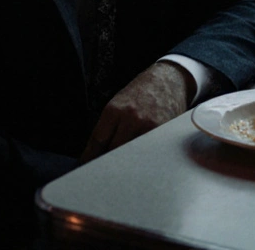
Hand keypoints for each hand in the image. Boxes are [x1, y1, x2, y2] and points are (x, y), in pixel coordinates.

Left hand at [79, 61, 194, 162]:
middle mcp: (130, 119)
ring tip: (122, 171)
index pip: (97, 141)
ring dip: (126, 164)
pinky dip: (143, 160)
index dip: (90, 157)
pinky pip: (148, 153)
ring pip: (132, 155)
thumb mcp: (119, 103)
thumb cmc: (141, 92)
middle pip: (113, 152)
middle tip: (103, 174)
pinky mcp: (163, 133)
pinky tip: (140, 163)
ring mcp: (148, 127)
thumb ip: (109, 126)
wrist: (168, 80)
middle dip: (107, 163)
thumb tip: (97, 152)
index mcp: (114, 110)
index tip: (86, 167)